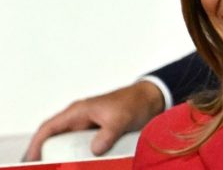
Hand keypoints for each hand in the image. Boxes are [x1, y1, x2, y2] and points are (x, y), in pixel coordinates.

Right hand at [23, 81, 163, 160]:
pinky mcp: (99, 137)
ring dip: (65, 160)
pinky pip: (84, 150)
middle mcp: (80, 121)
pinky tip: (81, 168)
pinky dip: (81, 160)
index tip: (31, 161)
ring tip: (59, 169)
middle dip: (47, 156)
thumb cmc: (134, 103)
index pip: (49, 128)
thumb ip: (108, 133)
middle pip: (55, 140)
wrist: (151, 100)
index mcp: (78, 112)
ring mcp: (89, 130)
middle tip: (44, 169)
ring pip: (69, 147)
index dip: (36, 145)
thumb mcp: (121, 119)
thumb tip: (95, 150)